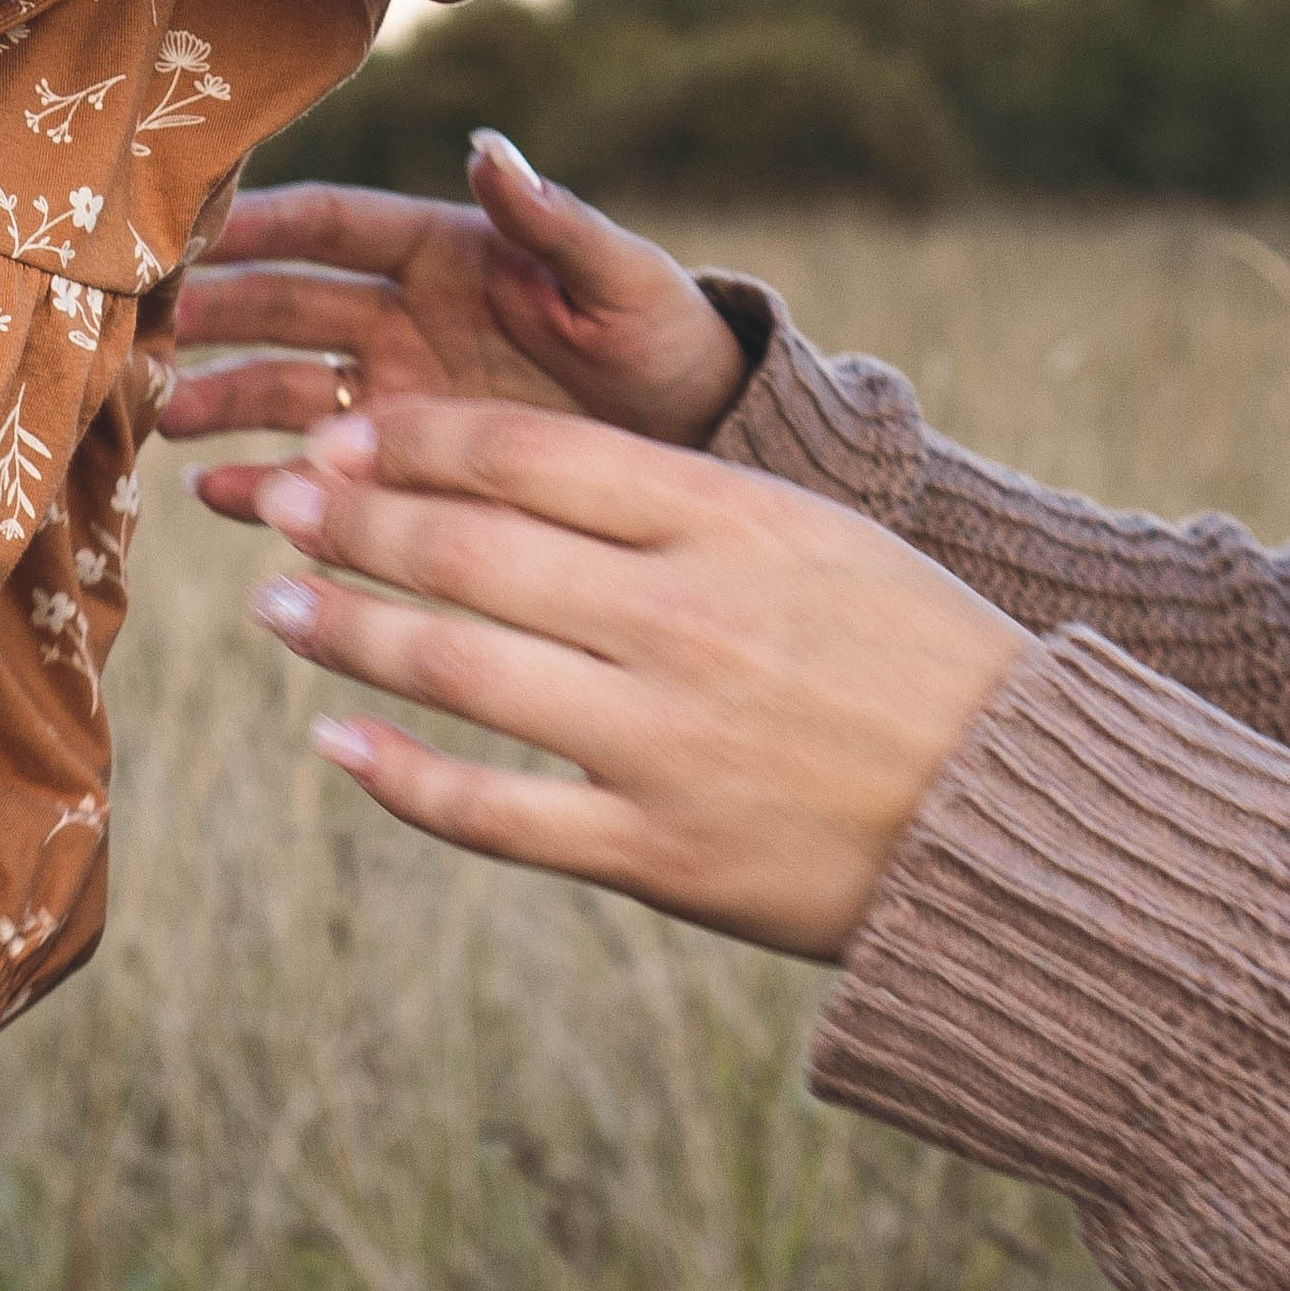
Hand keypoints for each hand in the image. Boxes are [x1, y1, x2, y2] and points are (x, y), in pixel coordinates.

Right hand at [168, 135, 750, 520]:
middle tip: (142, 325)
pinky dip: (263, 482)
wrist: (701, 440)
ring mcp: (395, 397)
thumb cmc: (667, 340)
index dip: (263, 223)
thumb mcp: (622, 278)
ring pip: (283, 389)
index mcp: (446, 252)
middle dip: (213, 314)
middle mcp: (403, 318)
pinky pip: (317, 472)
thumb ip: (551, 221)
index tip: (191, 224)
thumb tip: (489, 146)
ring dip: (219, 400)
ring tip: (158, 418)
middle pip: (284, 306)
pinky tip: (212, 495)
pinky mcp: (402, 471)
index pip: (333, 225)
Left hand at [248, 401, 1028, 961]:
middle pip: (471, 553)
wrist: (1012, 818)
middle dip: (354, 521)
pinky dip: (399, 777)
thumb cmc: (915, 660)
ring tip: (277, 603)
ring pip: (457, 673)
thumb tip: (512, 479)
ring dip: (348, 632)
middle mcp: (686, 624)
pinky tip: (336, 741)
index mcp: (731, 525)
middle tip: (283, 503)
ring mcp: (665, 744)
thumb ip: (681, 504)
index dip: (416, 443)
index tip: (350, 438)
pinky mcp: (657, 852)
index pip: (530, 457)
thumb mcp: (821, 539)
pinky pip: (492, 812)